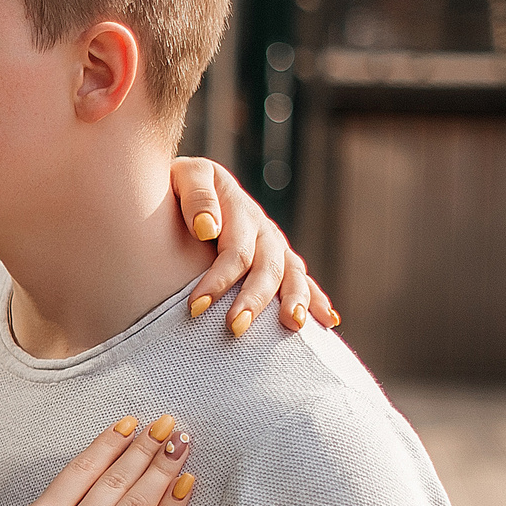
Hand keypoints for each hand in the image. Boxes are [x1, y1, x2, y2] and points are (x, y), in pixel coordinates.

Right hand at [0, 414, 196, 505]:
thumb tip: (69, 497)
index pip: (83, 469)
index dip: (111, 442)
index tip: (133, 423)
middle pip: (117, 480)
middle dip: (146, 447)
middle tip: (169, 424)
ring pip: (138, 503)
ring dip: (164, 469)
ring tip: (182, 444)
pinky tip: (186, 487)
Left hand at [170, 158, 337, 335]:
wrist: (188, 182)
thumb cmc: (177, 184)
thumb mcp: (185, 177)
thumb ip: (197, 197)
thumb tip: (208, 229)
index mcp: (240, 209)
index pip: (235, 251)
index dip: (217, 280)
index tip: (194, 308)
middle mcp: (262, 228)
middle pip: (267, 267)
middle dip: (253, 300)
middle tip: (235, 328)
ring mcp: (273, 242)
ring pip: (291, 273)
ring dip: (294, 301)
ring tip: (292, 326)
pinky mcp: (277, 255)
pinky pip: (300, 277)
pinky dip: (316, 298)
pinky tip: (328, 321)